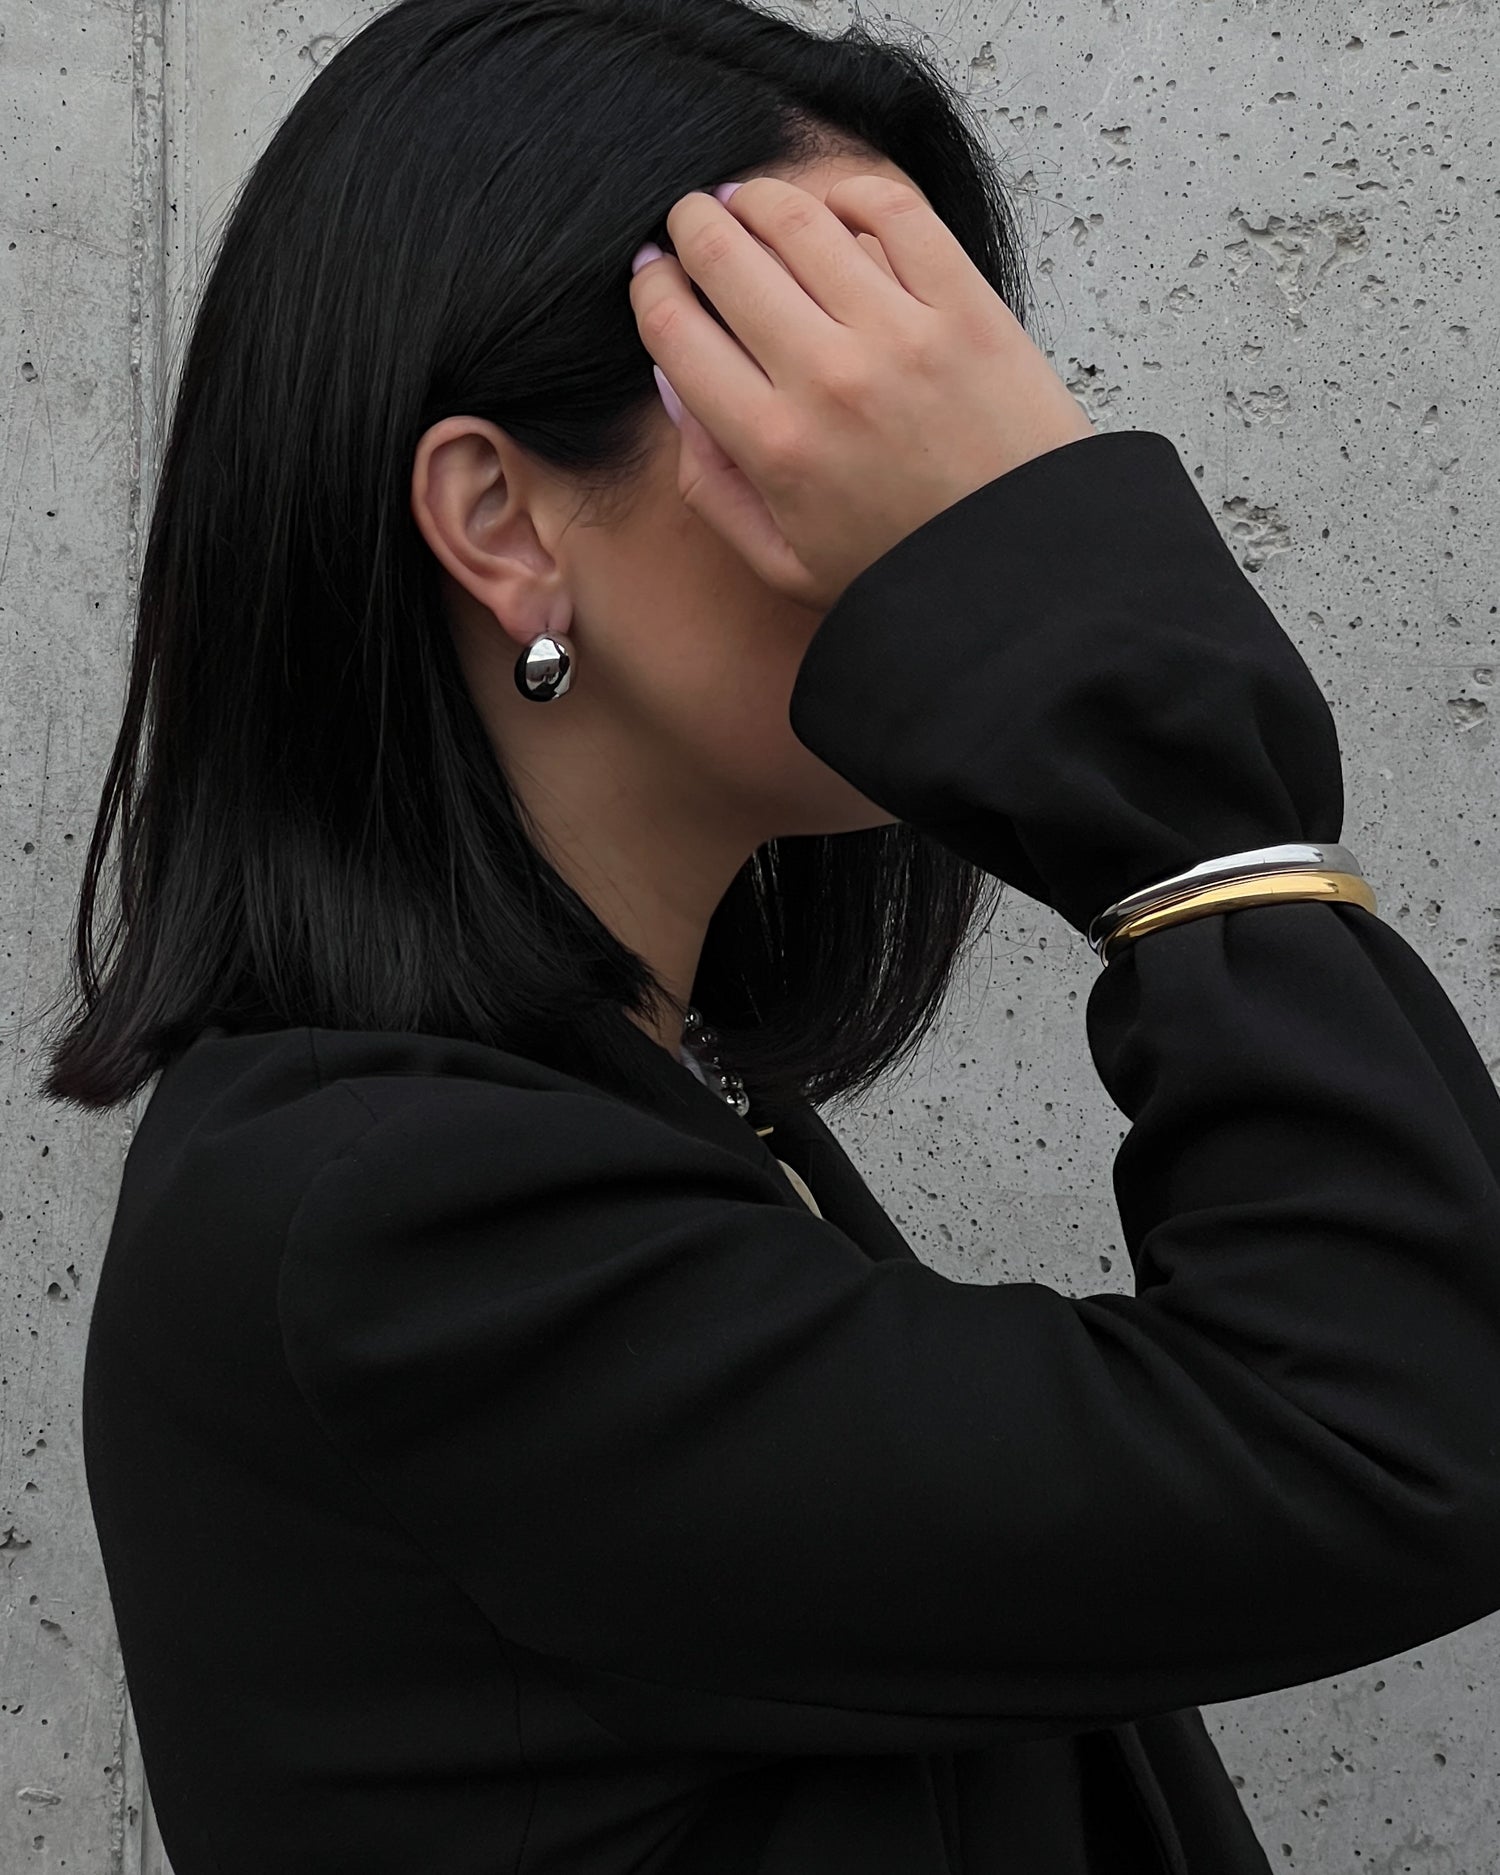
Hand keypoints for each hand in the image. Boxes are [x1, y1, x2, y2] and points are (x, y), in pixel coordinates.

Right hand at [628, 174, 1095, 611]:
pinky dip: (852, 194)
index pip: (675, 329)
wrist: (1028, 569)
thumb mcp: (783, 564)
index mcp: (773, 445)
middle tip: (691, 222)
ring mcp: (900, 333)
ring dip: (758, 198)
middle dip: (692, 226)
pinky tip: (837, 210)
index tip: (653, 274)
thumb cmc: (906, 571)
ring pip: (798, 220)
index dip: (651, 287)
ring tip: (750, 202)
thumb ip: (712, 485)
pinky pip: (893, 211)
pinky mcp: (966, 306)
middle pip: (724, 255)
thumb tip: (674, 389)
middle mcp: (827, 378)